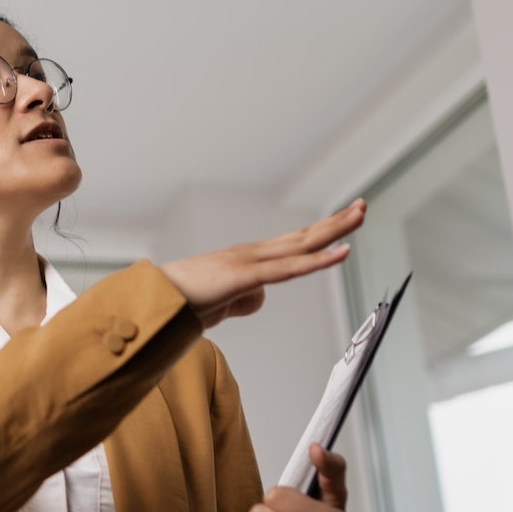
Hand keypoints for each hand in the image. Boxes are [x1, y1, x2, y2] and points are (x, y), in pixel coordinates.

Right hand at [159, 200, 364, 329]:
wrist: (151, 304)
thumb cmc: (179, 305)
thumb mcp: (220, 305)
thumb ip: (242, 300)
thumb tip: (259, 298)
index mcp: (245, 261)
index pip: (291, 244)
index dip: (319, 233)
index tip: (342, 221)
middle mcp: (250, 254)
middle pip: (302, 236)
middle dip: (334, 222)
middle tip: (362, 206)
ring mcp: (248, 261)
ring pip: (301, 244)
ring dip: (334, 230)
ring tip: (360, 215)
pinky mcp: (245, 275)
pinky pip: (290, 268)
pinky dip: (318, 260)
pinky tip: (341, 253)